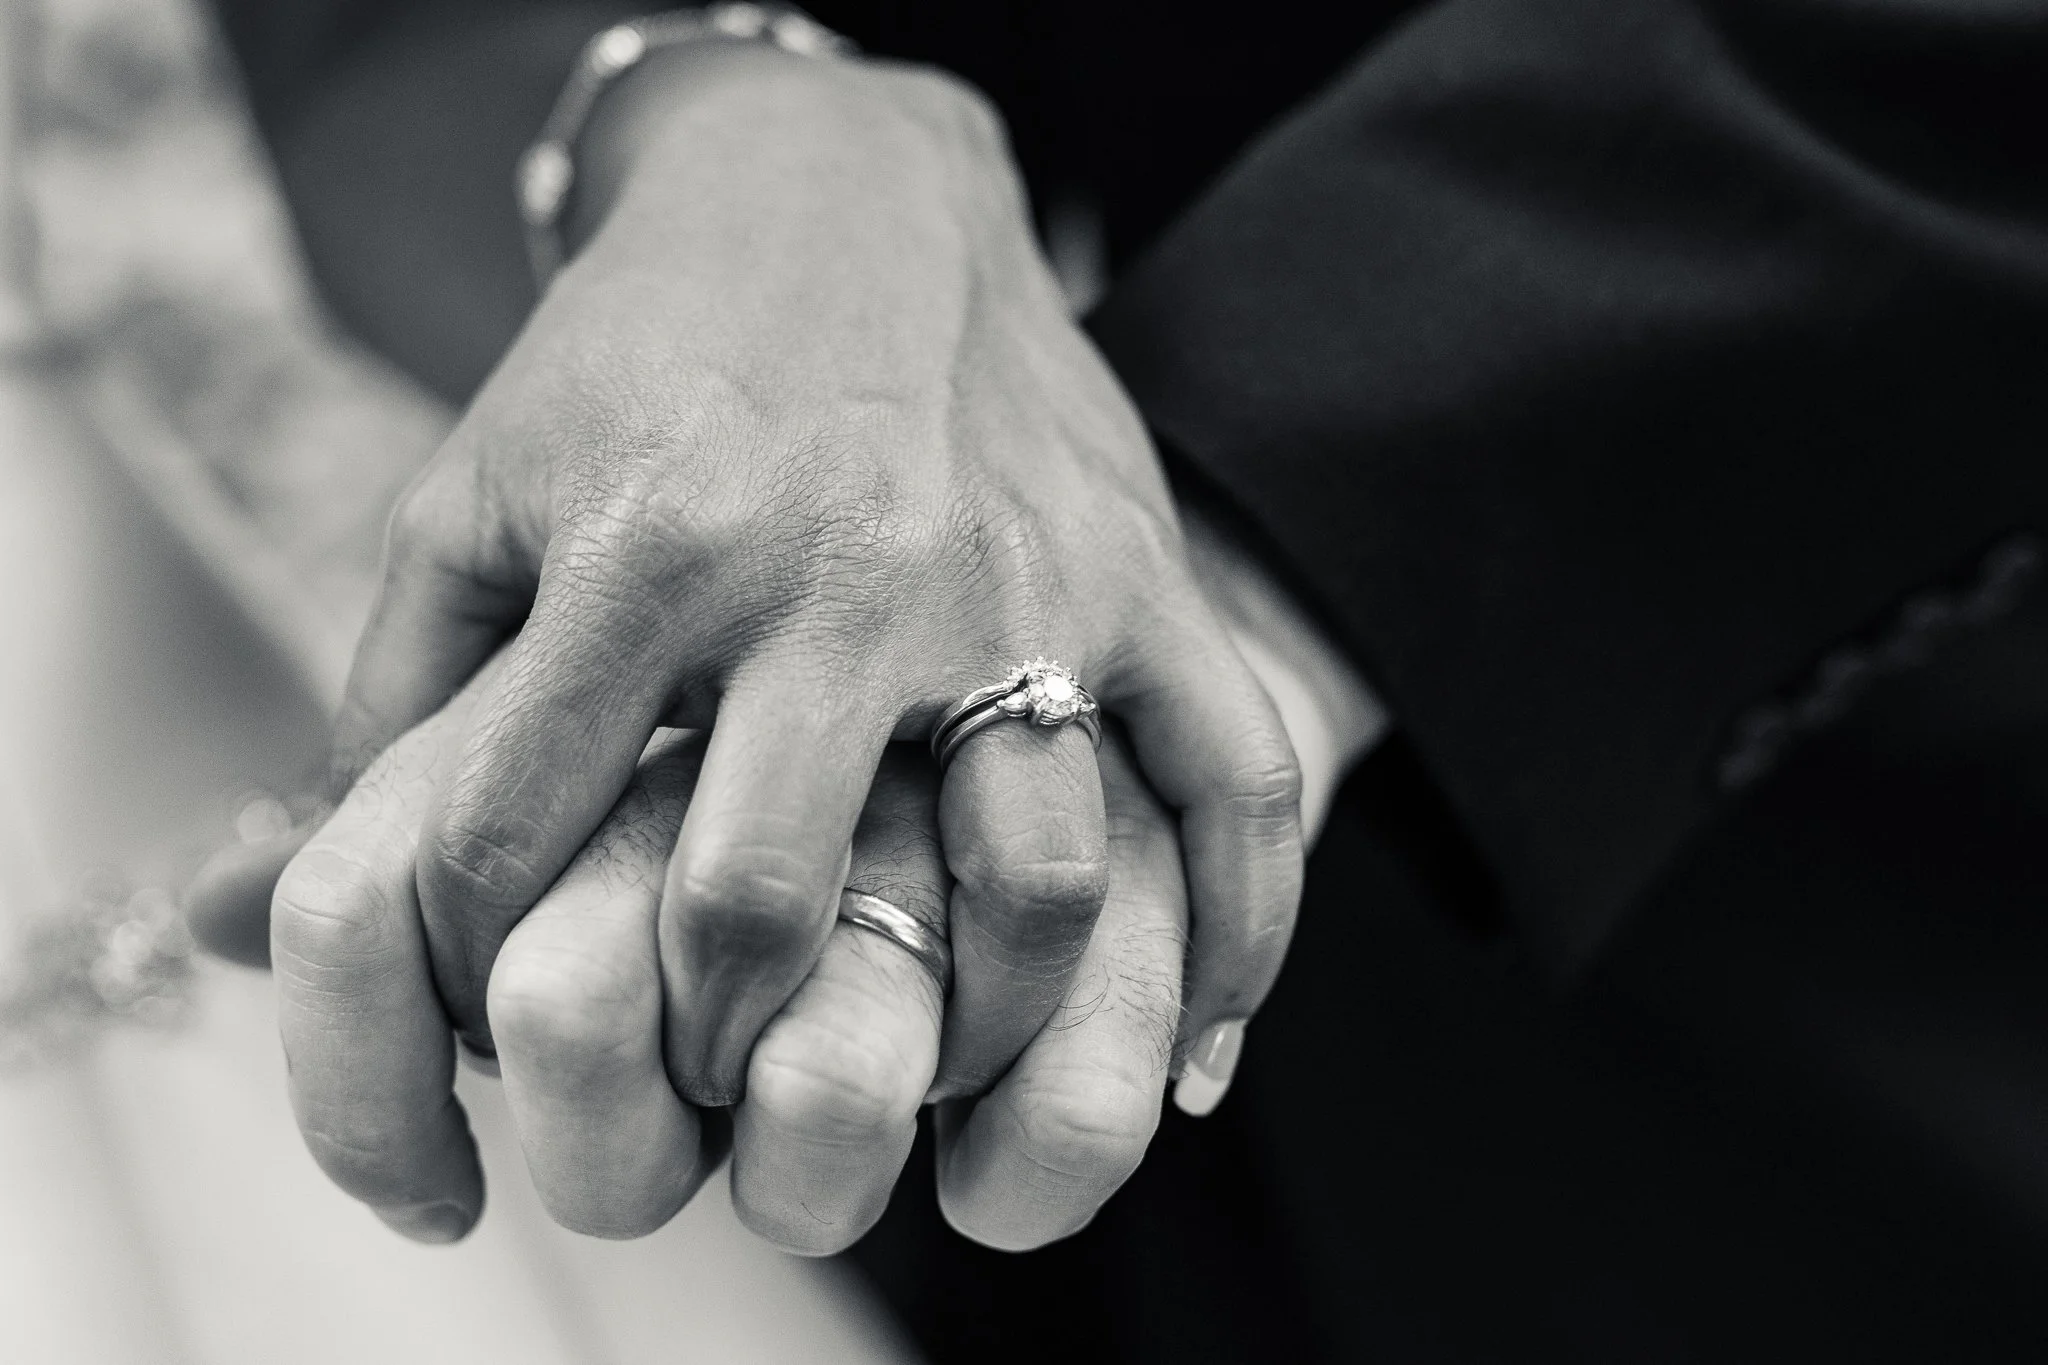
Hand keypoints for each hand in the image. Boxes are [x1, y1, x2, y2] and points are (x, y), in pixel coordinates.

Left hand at [326, 44, 1300, 1107]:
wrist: (842, 184)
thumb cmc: (643, 354)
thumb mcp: (476, 488)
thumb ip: (401, 694)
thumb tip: (305, 894)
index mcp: (645, 547)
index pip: (521, 840)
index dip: (466, 969)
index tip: (485, 1012)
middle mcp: (843, 572)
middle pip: (764, 902)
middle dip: (702, 1044)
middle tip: (696, 1081)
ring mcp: (1018, 581)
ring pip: (1031, 878)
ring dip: (963, 1035)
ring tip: (912, 1075)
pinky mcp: (1137, 574)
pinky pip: (1236, 780)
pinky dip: (1235, 934)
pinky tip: (1185, 1053)